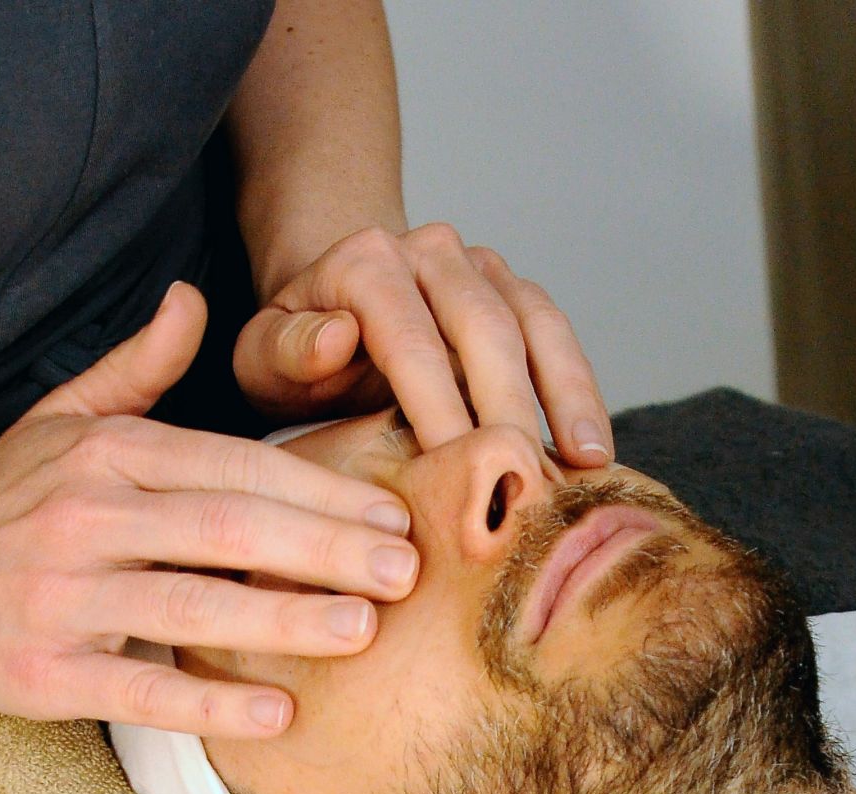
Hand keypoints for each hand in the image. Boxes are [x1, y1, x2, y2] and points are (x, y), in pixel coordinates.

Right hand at [0, 282, 418, 736]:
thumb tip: (192, 300)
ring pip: (193, 603)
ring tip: (363, 631)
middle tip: (407, 571)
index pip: (233, 466)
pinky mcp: (49, 671)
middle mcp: (86, 517)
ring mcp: (65, 596)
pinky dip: (211, 704)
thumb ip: (135, 369)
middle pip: (228, 528)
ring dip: (283, 619)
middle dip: (325, 548)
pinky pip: (142, 688)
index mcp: (105, 453)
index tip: (393, 514)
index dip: (319, 490)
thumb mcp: (55, 421)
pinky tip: (279, 713)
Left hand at [232, 222, 613, 468]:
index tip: (460, 465)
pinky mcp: (515, 295)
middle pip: (483, 326)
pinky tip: (594, 448)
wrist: (333, 311)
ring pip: (534, 323)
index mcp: (365, 264)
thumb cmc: (297, 354)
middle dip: (509, 406)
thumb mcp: (261, 358)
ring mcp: (481, 269)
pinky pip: (556, 335)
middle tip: (526, 478)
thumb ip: (287, 352)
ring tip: (587, 463)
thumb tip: (338, 336)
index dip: (438, 404)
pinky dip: (579, 390)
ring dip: (565, 393)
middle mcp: (430, 253)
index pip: (410, 337)